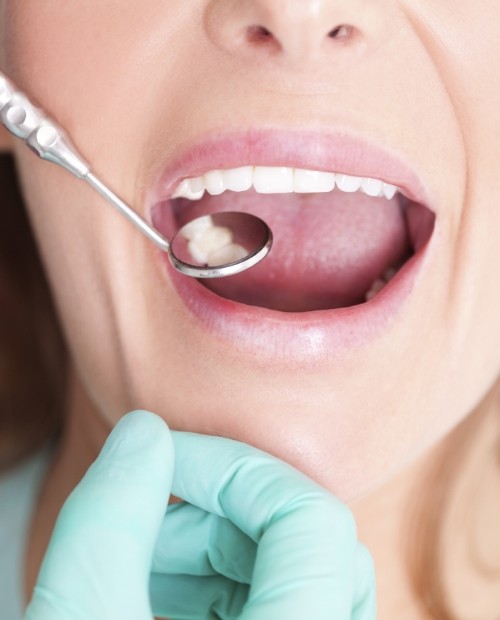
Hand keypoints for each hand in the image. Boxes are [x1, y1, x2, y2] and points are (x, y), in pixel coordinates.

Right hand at [24, 411, 375, 619]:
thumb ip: (107, 521)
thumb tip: (142, 434)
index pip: (309, 517)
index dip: (230, 468)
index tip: (159, 463)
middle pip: (309, 537)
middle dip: (218, 505)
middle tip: (146, 511)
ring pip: (302, 570)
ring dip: (222, 542)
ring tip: (147, 558)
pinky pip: (289, 603)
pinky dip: (229, 581)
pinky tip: (165, 595)